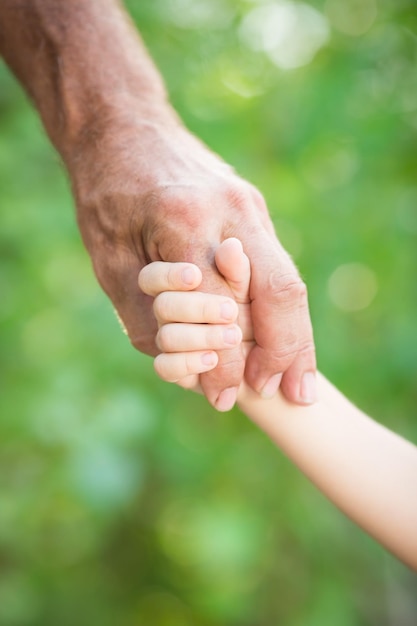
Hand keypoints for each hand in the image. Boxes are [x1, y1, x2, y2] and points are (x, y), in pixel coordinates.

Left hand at [71, 111, 315, 409]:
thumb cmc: (107, 195)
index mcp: (184, 218)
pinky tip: (285, 340)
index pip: (217, 307)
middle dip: (287, 350)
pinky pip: (276, 267)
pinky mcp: (253, 210)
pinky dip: (282, 310)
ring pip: (288, 279)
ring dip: (296, 334)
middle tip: (291, 394)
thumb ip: (146, 317)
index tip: (222, 398)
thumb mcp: (108, 261)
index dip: (223, 361)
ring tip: (299, 380)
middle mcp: (232, 209)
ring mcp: (250, 206)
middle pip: (279, 290)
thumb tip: (188, 366)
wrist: (123, 126)